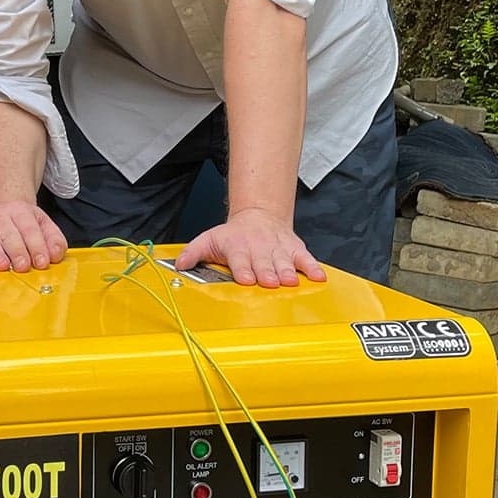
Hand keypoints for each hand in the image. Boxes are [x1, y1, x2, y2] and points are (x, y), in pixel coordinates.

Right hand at [0, 201, 67, 271]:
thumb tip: (56, 255)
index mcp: (22, 212)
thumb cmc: (24, 222)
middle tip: (23, 266)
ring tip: (2, 265)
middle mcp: (1, 216)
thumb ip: (54, 239)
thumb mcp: (43, 224)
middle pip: (9, 234)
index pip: (30, 229)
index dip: (37, 246)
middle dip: (17, 251)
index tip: (42, 262)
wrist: (2, 205)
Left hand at [175, 207, 325, 287]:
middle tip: (269, 281)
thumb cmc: (233, 234)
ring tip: (290, 281)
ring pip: (284, 262)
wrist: (259, 215)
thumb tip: (179, 264)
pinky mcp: (295, 249)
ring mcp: (278, 249)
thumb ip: (194, 253)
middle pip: (263, 263)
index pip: (240, 259)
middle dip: (266, 273)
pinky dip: (313, 268)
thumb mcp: (209, 239)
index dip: (243, 269)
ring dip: (287, 271)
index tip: (246, 278)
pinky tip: (318, 277)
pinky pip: (305, 259)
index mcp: (238, 247)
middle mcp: (259, 248)